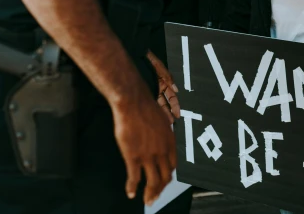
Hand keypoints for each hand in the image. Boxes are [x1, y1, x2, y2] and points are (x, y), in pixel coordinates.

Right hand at [111, 86, 177, 205]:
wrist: (133, 102)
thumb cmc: (146, 108)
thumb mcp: (163, 121)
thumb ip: (164, 134)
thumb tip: (164, 139)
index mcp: (170, 143)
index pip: (172, 166)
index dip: (168, 176)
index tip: (163, 181)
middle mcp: (162, 151)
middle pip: (165, 177)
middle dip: (161, 190)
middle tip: (155, 198)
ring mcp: (148, 155)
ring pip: (153, 181)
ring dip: (150, 194)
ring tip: (147, 200)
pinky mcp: (133, 156)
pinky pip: (134, 177)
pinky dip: (132, 187)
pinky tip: (131, 193)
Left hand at [147, 50, 180, 121]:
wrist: (133, 54)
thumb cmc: (146, 58)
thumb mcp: (158, 67)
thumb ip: (167, 77)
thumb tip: (176, 89)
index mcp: (163, 82)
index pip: (172, 97)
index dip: (175, 106)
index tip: (177, 114)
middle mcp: (157, 87)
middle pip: (164, 103)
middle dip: (168, 113)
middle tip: (169, 123)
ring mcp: (149, 90)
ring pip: (155, 104)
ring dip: (159, 113)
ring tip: (161, 122)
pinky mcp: (141, 90)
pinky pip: (146, 101)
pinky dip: (149, 108)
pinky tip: (150, 115)